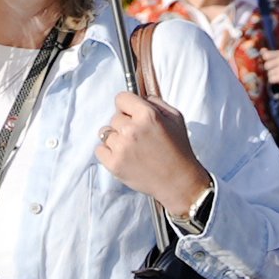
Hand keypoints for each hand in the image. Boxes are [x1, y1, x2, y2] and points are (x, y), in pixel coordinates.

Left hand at [99, 91, 211, 216]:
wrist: (178, 181)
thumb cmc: (178, 150)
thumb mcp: (176, 118)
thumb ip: (156, 103)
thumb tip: (139, 97)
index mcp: (148, 115)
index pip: (121, 98)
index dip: (127, 105)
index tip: (131, 113)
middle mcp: (131, 129)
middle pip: (114, 117)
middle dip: (125, 124)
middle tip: (139, 136)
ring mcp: (121, 148)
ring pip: (106, 133)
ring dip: (117, 138)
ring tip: (133, 148)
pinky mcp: (113, 164)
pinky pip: (99, 149)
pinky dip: (109, 152)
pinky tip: (125, 156)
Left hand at [258, 47, 278, 86]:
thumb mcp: (274, 58)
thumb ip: (266, 53)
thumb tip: (262, 50)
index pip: (265, 56)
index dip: (265, 60)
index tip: (269, 61)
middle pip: (266, 65)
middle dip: (268, 69)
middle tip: (275, 69)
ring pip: (269, 73)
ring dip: (271, 75)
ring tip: (277, 74)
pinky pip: (271, 79)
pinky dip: (273, 80)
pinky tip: (278, 78)